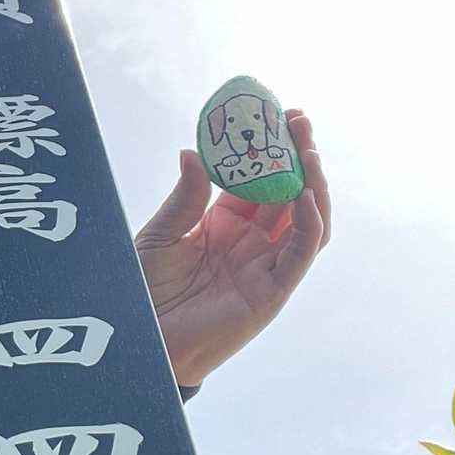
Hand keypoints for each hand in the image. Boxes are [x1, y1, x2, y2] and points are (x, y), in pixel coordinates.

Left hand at [134, 110, 329, 386]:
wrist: (142, 341)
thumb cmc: (146, 291)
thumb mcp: (160, 235)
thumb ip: (184, 197)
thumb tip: (193, 151)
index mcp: (226, 224)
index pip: (259, 180)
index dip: (271, 149)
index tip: (276, 113)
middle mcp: (253, 242)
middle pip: (289, 192)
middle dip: (298, 155)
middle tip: (299, 119)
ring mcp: (266, 266)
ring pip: (307, 218)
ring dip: (313, 183)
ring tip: (308, 149)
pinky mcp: (273, 291)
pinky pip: (301, 253)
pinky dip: (310, 223)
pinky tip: (305, 194)